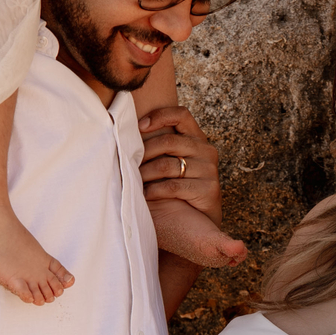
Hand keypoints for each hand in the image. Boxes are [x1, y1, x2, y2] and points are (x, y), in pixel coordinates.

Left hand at [138, 104, 224, 225]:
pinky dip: (154, 190)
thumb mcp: (173, 160)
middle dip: (143, 152)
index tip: (139, 126)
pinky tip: (145, 194)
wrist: (200, 219)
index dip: (160, 116)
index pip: (181, 115)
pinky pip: (173, 187)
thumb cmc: (179, 186)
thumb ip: (160, 146)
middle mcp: (206, 151)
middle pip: (168, 141)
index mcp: (198, 138)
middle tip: (128, 162)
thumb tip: (125, 130)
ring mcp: (209, 170)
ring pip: (167, 165)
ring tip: (133, 180)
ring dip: (145, 173)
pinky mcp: (209, 189)